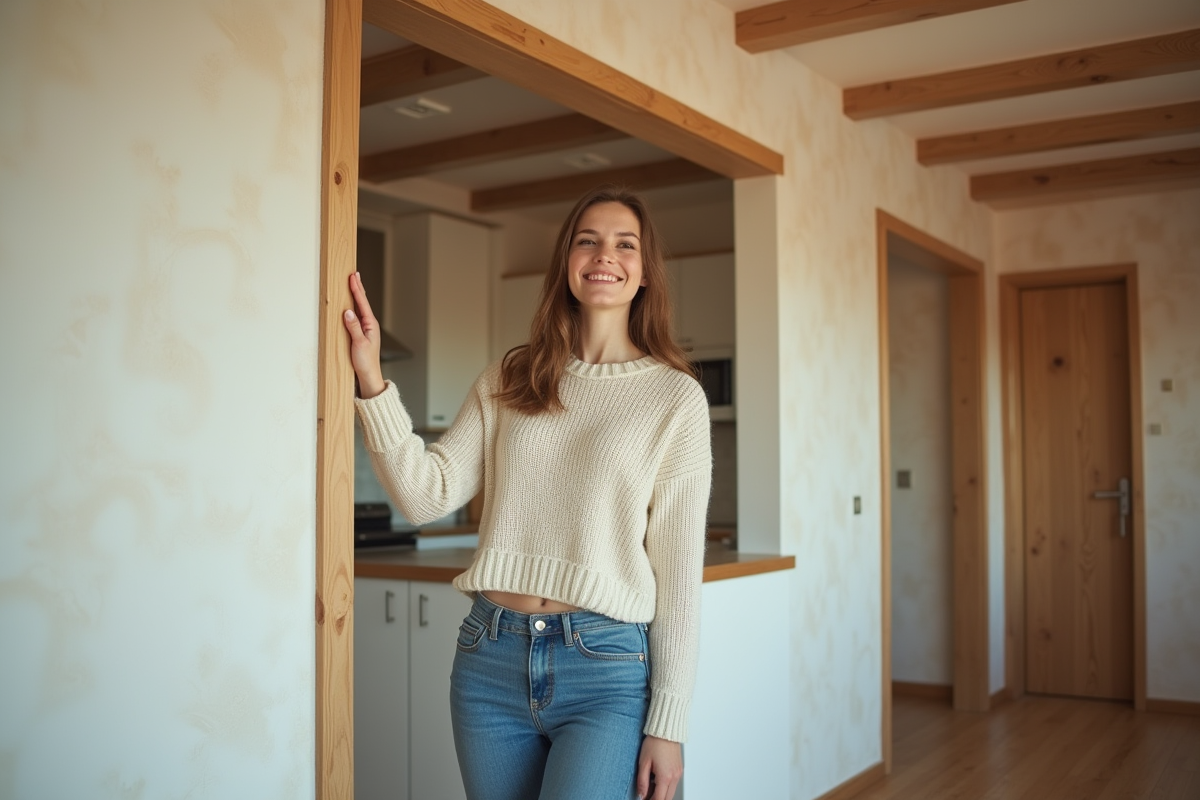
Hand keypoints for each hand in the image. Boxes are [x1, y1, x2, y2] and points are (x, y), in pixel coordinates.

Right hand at [343, 272, 385, 398]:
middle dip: (358, 287)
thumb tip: (348, 312)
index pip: (362, 302)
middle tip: (354, 274)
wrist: (368, 375)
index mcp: (371, 324)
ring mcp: (366, 328)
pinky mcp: (361, 333)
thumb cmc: (365, 362)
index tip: (353, 276)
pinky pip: (357, 315)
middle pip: (362, 302)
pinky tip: (351, 304)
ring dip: (356, 295)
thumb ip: (353, 327)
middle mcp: (369, 324)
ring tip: (353, 283)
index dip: (357, 288)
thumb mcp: (358, 344)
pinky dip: (354, 306)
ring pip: (360, 307)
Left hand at [636, 736, 681, 799]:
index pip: (659, 799)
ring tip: (650, 787)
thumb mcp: (644, 762)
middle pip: (667, 798)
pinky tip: (656, 780)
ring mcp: (678, 773)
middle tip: (646, 796)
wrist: (666, 730)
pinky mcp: (679, 769)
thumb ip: (642, 781)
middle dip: (657, 799)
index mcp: (665, 776)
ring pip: (671, 792)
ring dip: (662, 793)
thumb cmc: (654, 742)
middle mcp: (674, 776)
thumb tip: (641, 794)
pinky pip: (673, 784)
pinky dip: (666, 786)